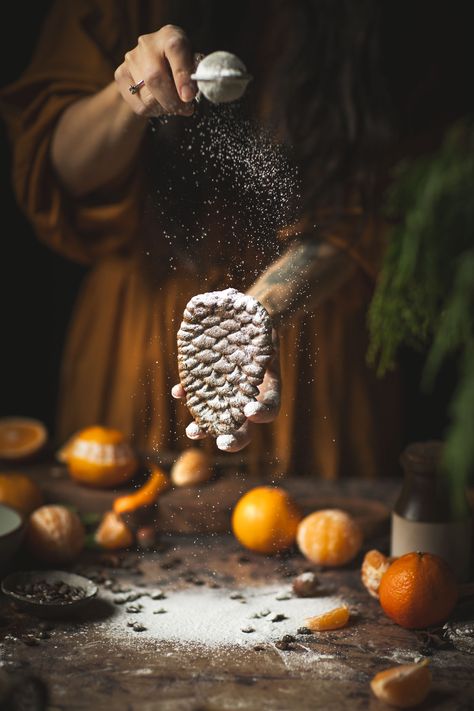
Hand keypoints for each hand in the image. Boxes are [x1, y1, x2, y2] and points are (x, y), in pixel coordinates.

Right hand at [114, 24, 197, 117]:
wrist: (154, 63)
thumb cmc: (179, 65)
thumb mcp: (192, 66)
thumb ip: (192, 77)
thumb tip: (187, 98)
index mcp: (170, 36)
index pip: (175, 50)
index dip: (182, 76)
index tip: (187, 96)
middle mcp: (147, 44)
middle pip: (155, 77)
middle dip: (172, 100)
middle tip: (184, 109)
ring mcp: (131, 58)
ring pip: (148, 97)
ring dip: (165, 107)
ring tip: (172, 104)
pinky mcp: (121, 74)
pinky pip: (139, 105)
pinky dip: (153, 111)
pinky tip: (159, 104)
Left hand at [171, 331, 280, 451]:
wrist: (243, 320)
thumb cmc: (258, 327)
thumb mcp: (266, 330)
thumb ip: (263, 338)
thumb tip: (257, 326)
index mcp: (268, 389)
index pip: (269, 410)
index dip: (261, 414)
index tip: (249, 411)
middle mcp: (247, 399)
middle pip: (243, 429)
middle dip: (233, 440)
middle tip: (223, 443)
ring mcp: (225, 396)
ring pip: (216, 421)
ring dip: (203, 429)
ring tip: (192, 431)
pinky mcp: (207, 386)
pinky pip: (197, 397)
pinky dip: (187, 395)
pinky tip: (179, 391)